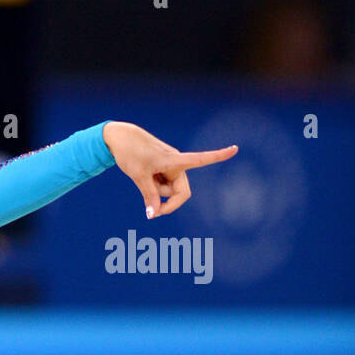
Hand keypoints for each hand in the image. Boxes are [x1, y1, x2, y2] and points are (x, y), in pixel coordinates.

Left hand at [103, 121, 238, 218]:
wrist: (120, 139)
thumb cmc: (131, 153)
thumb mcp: (139, 175)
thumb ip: (149, 195)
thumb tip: (153, 215)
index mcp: (175, 160)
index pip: (201, 159)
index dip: (218, 156)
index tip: (235, 149)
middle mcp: (176, 164)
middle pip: (181, 193)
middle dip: (168, 204)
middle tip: (153, 215)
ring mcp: (169, 168)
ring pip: (168, 191)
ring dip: (156, 192)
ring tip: (142, 177)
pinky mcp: (162, 171)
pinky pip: (160, 187)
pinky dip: (153, 188)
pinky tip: (143, 177)